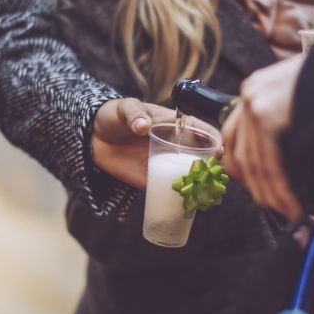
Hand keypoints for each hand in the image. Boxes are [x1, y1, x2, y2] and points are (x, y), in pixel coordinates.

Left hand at [92, 98, 218, 189]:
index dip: (215, 138)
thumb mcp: (124, 109)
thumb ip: (134, 115)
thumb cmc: (114, 116)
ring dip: (204, 184)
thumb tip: (143, 126)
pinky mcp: (155, 180)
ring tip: (208, 192)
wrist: (94, 138)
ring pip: (193, 175)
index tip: (220, 149)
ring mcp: (167, 164)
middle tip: (217, 175)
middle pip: (204, 156)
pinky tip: (193, 205)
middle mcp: (177, 146)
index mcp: (175, 124)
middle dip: (215, 166)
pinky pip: (174, 190)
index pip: (202, 130)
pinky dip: (185, 198)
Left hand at [223, 55, 304, 220]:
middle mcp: (251, 93)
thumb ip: (288, 118)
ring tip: (289, 211)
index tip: (260, 191)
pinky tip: (293, 202)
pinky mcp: (268, 113)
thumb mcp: (305, 94)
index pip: (233, 137)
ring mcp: (256, 102)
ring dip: (271, 194)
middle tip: (277, 209)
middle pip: (241, 154)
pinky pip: (269, 162)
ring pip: (254, 163)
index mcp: (256, 88)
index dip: (245, 171)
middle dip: (259, 188)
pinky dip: (281, 188)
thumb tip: (285, 157)